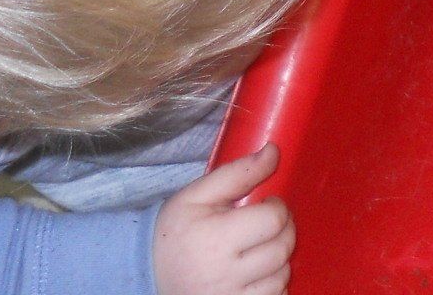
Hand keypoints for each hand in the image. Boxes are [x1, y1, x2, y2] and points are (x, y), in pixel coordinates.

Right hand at [155, 145, 293, 294]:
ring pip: (281, 276)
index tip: (267, 204)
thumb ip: (238, 172)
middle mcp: (224, 274)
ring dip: (280, 257)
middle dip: (284, 229)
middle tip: (268, 223)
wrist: (147, 274)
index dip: (277, 207)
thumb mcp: (198, 195)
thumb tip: (273, 151)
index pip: (273, 220)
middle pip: (281, 249)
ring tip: (261, 246)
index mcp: (215, 239)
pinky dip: (274, 282)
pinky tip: (259, 271)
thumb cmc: (175, 232)